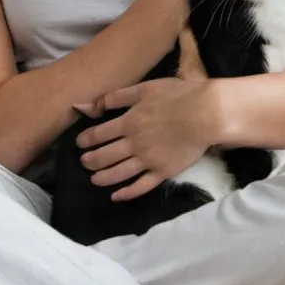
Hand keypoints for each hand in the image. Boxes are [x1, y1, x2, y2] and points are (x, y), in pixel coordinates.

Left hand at [73, 49, 215, 201]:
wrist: (205, 114)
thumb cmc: (177, 96)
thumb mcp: (145, 88)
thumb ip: (119, 96)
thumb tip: (96, 104)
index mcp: (128, 122)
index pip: (99, 134)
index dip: (86, 139)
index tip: (79, 143)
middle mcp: (134, 144)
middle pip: (104, 156)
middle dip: (90, 160)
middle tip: (83, 162)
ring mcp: (148, 160)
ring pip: (118, 174)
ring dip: (102, 178)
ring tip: (93, 179)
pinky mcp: (163, 172)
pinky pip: (141, 187)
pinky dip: (127, 193)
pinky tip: (117, 196)